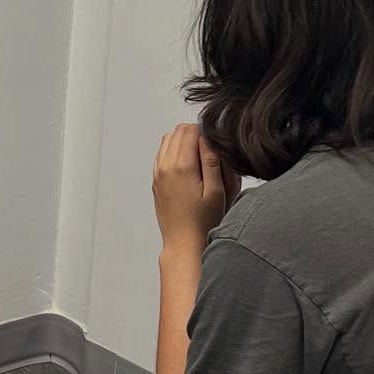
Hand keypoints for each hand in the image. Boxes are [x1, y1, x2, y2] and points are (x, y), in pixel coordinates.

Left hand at [153, 124, 237, 249]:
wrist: (183, 243)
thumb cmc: (202, 223)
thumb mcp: (216, 191)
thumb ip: (212, 160)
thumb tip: (208, 137)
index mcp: (181, 167)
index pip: (191, 130)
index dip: (207, 134)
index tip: (216, 148)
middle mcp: (165, 167)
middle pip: (178, 131)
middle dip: (195, 135)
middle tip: (210, 155)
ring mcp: (158, 174)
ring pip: (168, 140)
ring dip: (184, 143)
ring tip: (200, 162)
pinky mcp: (156, 181)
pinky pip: (162, 154)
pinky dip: (175, 153)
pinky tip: (189, 169)